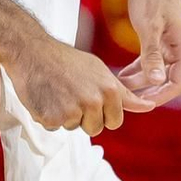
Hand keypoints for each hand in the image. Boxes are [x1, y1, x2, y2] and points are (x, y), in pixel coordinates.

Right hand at [3, 31, 128, 134]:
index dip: (103, 113)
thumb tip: (149, 106)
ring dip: (65, 116)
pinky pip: (54, 127)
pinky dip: (48, 116)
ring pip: (74, 128)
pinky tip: (45, 97)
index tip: (91, 99)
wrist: (32, 52)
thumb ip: (124, 93)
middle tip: (71, 94)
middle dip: (84, 118)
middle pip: (95, 128)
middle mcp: (93, 102)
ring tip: (57, 93)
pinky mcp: (51, 118)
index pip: (115, 121)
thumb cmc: (67, 61)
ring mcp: (72, 111)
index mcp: (109, 91)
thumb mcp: (101, 72)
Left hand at [115, 0, 180, 108]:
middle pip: (167, 79)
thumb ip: (152, 55)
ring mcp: (172, 41)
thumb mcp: (149, 26)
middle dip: (146, 90)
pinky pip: (152, 59)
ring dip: (140, 80)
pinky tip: (122, 73)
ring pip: (159, 70)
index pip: (178, 83)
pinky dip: (139, 67)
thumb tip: (157, 80)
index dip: (159, 97)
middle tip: (123, 98)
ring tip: (118, 85)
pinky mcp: (162, 35)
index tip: (138, 105)